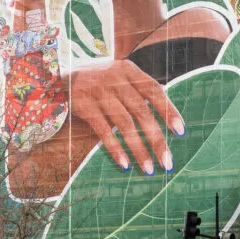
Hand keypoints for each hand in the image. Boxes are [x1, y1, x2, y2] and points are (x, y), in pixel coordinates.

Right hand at [70, 60, 184, 174]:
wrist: (59, 75)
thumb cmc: (98, 80)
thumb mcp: (119, 76)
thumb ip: (139, 90)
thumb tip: (165, 108)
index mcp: (129, 70)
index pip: (154, 91)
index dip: (168, 111)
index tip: (180, 132)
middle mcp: (115, 79)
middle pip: (142, 111)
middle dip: (157, 139)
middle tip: (168, 162)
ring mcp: (98, 92)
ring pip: (124, 124)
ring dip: (139, 149)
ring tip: (149, 168)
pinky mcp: (83, 106)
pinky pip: (103, 130)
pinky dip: (115, 148)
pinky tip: (125, 164)